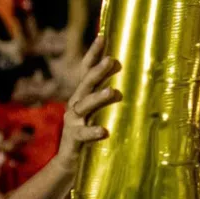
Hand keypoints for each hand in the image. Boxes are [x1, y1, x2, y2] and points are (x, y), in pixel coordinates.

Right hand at [56, 36, 121, 172]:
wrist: (69, 162)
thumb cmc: (88, 134)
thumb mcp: (97, 113)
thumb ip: (107, 97)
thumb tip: (130, 80)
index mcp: (81, 96)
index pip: (85, 71)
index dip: (93, 54)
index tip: (103, 36)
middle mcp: (75, 105)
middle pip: (85, 84)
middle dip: (98, 71)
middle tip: (113, 60)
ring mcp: (73, 122)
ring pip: (83, 106)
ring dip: (99, 97)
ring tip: (114, 92)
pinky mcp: (74, 140)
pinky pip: (83, 135)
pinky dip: (93, 132)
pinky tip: (105, 131)